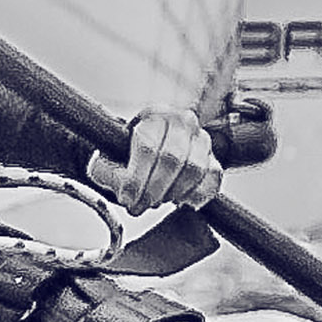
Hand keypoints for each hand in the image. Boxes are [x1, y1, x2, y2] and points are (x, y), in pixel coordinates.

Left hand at [86, 106, 220, 214]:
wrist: (150, 151)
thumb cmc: (129, 155)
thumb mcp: (111, 158)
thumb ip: (106, 169)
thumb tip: (114, 181)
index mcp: (152, 116)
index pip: (148, 147)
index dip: (137, 179)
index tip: (127, 199)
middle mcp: (181, 121)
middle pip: (172, 159)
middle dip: (153, 190)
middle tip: (140, 206)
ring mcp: (201, 138)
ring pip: (194, 169)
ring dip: (173, 193)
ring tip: (156, 201)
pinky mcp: (214, 157)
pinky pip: (213, 177)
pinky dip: (197, 195)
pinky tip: (181, 202)